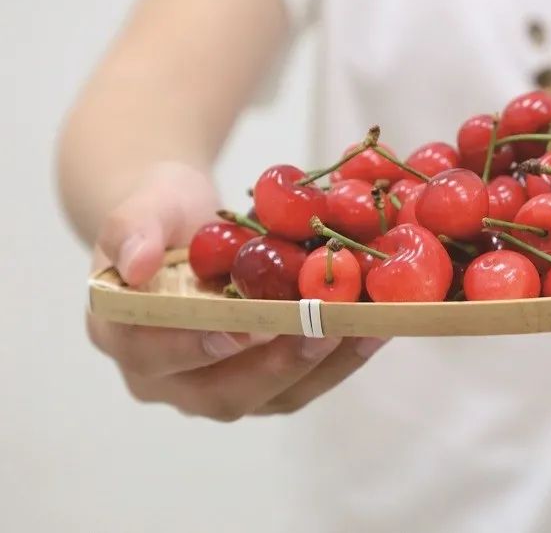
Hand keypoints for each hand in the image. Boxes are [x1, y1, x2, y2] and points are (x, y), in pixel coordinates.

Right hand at [88, 162, 385, 420]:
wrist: (185, 222)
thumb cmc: (160, 213)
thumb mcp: (143, 206)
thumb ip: (132, 228)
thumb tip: (137, 263)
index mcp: (124, 337)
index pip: (152, 355)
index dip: (194, 347)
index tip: (239, 327)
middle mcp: (168, 378)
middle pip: (221, 393)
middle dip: (277, 365)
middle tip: (322, 331)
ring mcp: (219, 385)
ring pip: (272, 397)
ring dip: (322, 367)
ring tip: (363, 330)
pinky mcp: (263, 381)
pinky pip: (303, 383)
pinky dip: (340, 360)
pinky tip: (374, 329)